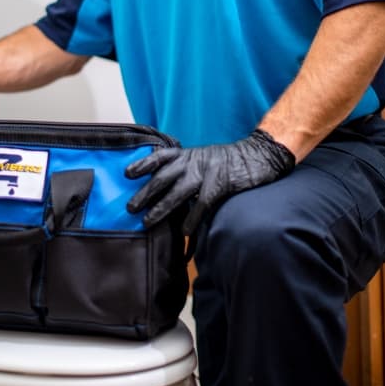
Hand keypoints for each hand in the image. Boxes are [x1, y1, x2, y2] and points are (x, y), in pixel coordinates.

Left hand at [126, 128, 294, 233]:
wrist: (257, 155)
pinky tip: (184, 231)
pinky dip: (192, 218)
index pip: (160, 156)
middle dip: (144, 193)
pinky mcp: (220, 184)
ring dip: (160, 208)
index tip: (127, 174)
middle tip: (130, 208)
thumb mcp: (202, 157)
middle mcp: (193, 161)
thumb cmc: (228, 160)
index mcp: (187, 154)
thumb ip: (185, 166)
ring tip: (147, 221)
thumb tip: (163, 182)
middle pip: (162, 177)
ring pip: (177, 192)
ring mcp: (206, 172)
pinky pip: (201, 204)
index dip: (142, 164)